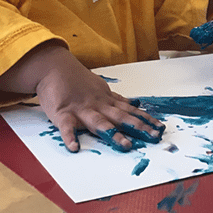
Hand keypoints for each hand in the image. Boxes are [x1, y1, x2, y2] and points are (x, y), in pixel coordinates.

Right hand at [0, 43, 164, 152]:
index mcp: (106, 100)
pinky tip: (75, 147)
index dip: (146, 119)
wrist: (52, 66)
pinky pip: (66, 127)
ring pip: (99, 122)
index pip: (130, 110)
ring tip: (125, 145)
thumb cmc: (76, 79)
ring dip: (113, 133)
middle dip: (138, 127)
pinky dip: (70, 137)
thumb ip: (116, 99)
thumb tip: (135, 103)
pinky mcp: (62, 113)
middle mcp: (98, 104)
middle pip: (121, 117)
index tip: (160, 128)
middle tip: (153, 137)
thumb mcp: (100, 87)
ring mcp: (81, 109)